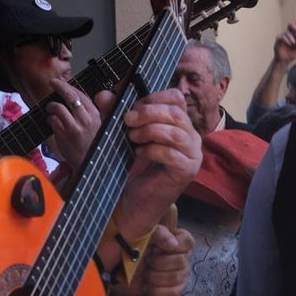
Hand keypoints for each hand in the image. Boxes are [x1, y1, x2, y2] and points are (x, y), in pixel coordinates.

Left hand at [45, 79, 101, 166]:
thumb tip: (77, 100)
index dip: (69, 86)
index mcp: (95, 115)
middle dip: (59, 86)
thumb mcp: (100, 127)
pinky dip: (50, 119)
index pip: (81, 95)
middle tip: (52, 82)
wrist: (91, 166)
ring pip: (58, 107)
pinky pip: (52, 120)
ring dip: (51, 106)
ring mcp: (74, 127)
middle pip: (70, 96)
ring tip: (50, 109)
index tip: (62, 82)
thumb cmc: (94, 147)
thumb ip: (91, 113)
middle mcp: (85, 119)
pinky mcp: (64, 136)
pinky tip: (51, 122)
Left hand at [97, 89, 201, 240]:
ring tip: (132, 139)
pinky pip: (172, 154)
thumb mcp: (120, 135)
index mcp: (179, 124)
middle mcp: (190, 137)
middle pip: (177, 113)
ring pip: (176, 132)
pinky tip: (139, 154)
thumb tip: (104, 94)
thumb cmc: (131, 168)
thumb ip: (114, 113)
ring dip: (149, 131)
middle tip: (128, 121)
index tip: (133, 108)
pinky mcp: (187, 171)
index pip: (176, 98)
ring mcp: (192, 155)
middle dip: (148, 113)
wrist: (132, 201)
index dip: (153, 99)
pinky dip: (152, 150)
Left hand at [134, 225, 194, 295]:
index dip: (173, 246)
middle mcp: (184, 257)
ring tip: (145, 273)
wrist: (126, 271)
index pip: (187, 241)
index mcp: (179, 241)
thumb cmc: (137, 250)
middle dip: (158, 262)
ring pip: (175, 278)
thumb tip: (173, 243)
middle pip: (180, 261)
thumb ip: (160, 234)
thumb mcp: (145, 236)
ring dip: (155, 276)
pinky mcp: (177, 290)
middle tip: (146, 260)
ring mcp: (182, 275)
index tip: (156, 248)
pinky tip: (147, 286)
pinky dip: (156, 290)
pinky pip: (173, 292)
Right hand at [272, 22, 295, 64]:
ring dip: (290, 36)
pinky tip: (289, 43)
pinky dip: (285, 39)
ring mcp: (283, 37)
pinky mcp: (278, 40)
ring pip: (286, 32)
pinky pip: (281, 37)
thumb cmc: (292, 54)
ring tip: (294, 43)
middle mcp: (288, 34)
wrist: (285, 60)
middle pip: (290, 26)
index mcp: (294, 35)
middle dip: (293, 26)